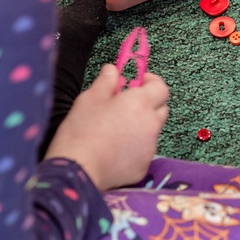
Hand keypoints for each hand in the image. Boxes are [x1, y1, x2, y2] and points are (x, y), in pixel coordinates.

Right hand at [45, 64, 169, 190]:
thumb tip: (112, 70)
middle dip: (148, 104)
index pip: (161, 87)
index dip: (151, 82)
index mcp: (141, 103)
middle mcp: (151, 124)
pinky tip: (114, 149)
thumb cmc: (82, 131)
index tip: (138, 81)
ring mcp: (150, 147)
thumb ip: (106, 81)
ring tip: (115, 129)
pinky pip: (143, 151)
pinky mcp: (144, 166)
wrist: (78, 169)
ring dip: (141, 126)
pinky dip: (134, 147)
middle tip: (126, 104)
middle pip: (161, 109)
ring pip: (152, 131)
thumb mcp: (90, 98)